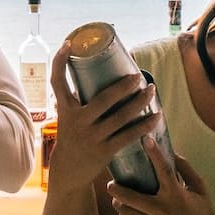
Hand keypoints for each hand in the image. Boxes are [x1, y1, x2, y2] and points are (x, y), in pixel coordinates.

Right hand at [45, 43, 159, 189]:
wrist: (69, 171)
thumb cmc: (71, 136)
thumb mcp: (68, 116)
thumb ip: (79, 98)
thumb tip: (96, 71)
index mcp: (65, 109)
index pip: (57, 81)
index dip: (59, 61)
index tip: (68, 44)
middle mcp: (77, 122)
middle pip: (103, 99)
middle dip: (123, 86)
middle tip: (137, 76)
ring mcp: (92, 137)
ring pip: (121, 117)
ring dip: (139, 102)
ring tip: (151, 89)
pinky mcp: (105, 151)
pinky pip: (129, 136)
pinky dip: (144, 125)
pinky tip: (157, 116)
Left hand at [108, 145, 214, 214]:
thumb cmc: (202, 213)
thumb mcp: (199, 188)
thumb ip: (185, 169)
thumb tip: (171, 152)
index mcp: (176, 195)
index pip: (163, 169)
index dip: (154, 153)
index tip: (145, 139)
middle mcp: (162, 210)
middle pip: (129, 196)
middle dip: (115, 188)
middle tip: (112, 184)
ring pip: (125, 212)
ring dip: (119, 203)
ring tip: (118, 199)